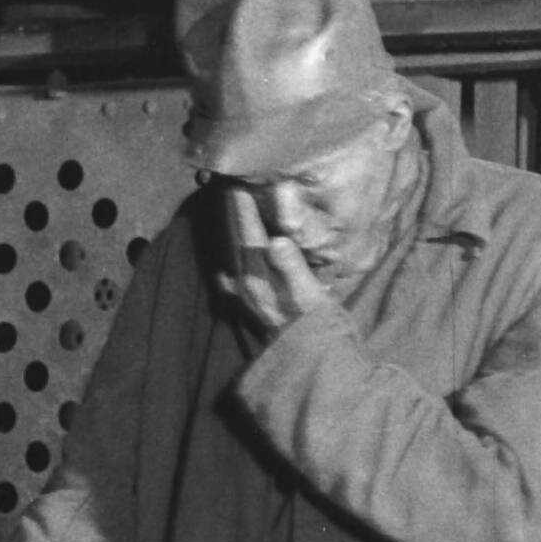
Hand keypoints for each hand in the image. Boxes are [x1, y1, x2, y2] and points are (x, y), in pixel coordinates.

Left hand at [216, 184, 329, 338]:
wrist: (309, 361)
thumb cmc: (316, 326)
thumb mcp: (311, 296)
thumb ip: (292, 268)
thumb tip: (277, 241)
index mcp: (259, 276)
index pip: (248, 231)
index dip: (243, 204)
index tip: (238, 180)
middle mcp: (245, 283)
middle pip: (234, 238)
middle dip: (231, 212)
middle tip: (227, 185)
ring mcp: (244, 293)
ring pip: (230, 252)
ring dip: (229, 230)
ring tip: (228, 209)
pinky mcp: (247, 303)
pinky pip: (230, 272)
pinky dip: (228, 256)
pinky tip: (224, 256)